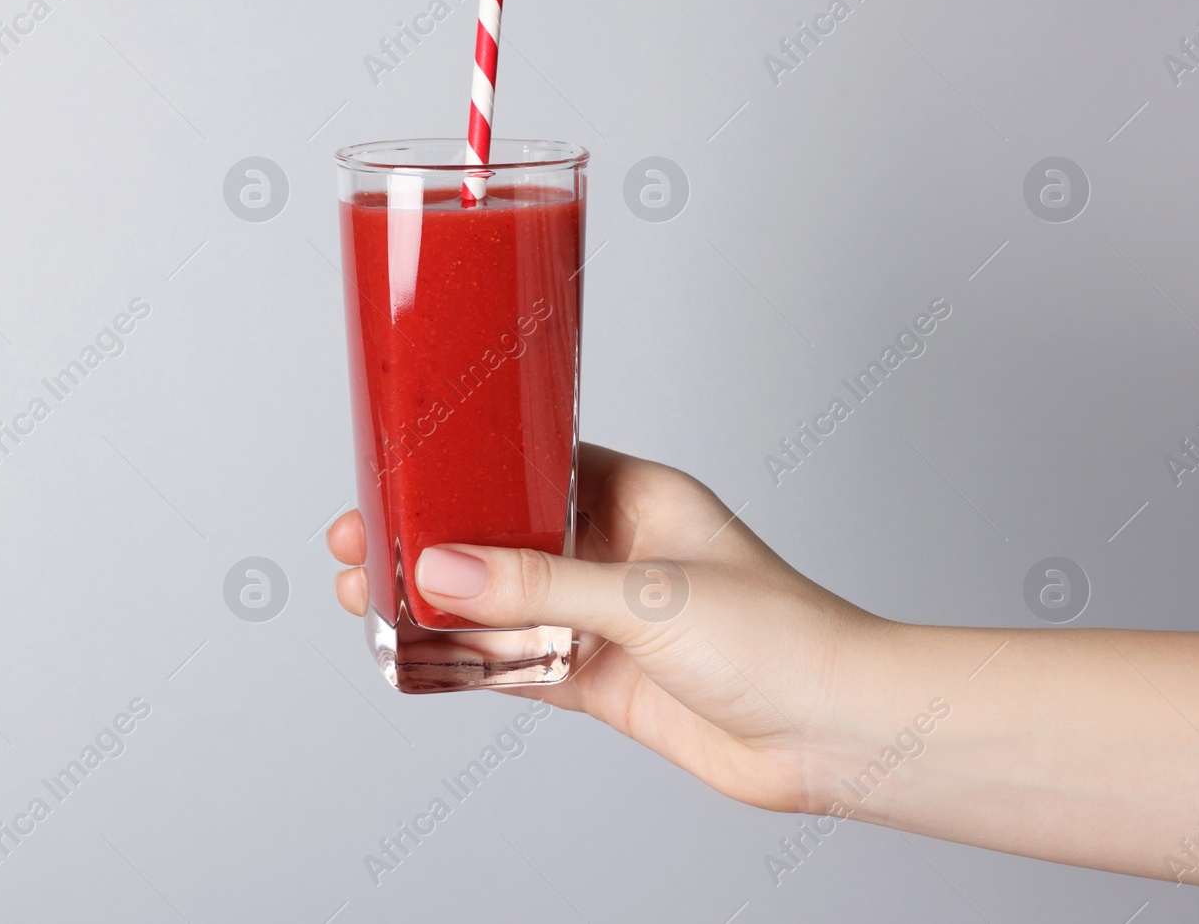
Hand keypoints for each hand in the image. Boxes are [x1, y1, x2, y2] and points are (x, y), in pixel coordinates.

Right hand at [329, 443, 884, 812]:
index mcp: (637, 497)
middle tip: (361, 540)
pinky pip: (517, 662)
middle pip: (502, 533)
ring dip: (438, 600)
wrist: (837, 734)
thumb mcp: (648, 595)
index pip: (530, 464)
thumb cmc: (782, 638)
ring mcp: (605, 616)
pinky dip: (468, 660)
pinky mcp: (602, 676)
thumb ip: (539, 583)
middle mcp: (616, 550)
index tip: (398, 473)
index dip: (462, 470)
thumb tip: (442, 568)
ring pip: (501, 600)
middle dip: (431, 538)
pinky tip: (416, 651)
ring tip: (366, 596)